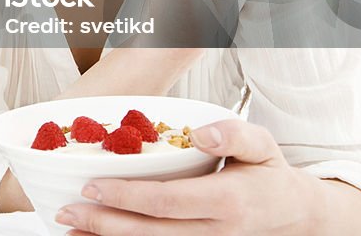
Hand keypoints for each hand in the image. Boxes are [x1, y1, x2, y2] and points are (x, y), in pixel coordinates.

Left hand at [56, 119, 323, 234]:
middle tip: (66, 209)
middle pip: (150, 232)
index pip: (167, 201)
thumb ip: (233, 135)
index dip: (126, 197)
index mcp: (227, 202)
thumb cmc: (268, 174)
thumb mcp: (262, 146)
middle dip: (104, 223)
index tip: (91, 185)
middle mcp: (214, 233)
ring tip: (68, 230)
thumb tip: (200, 133)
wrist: (294, 216)